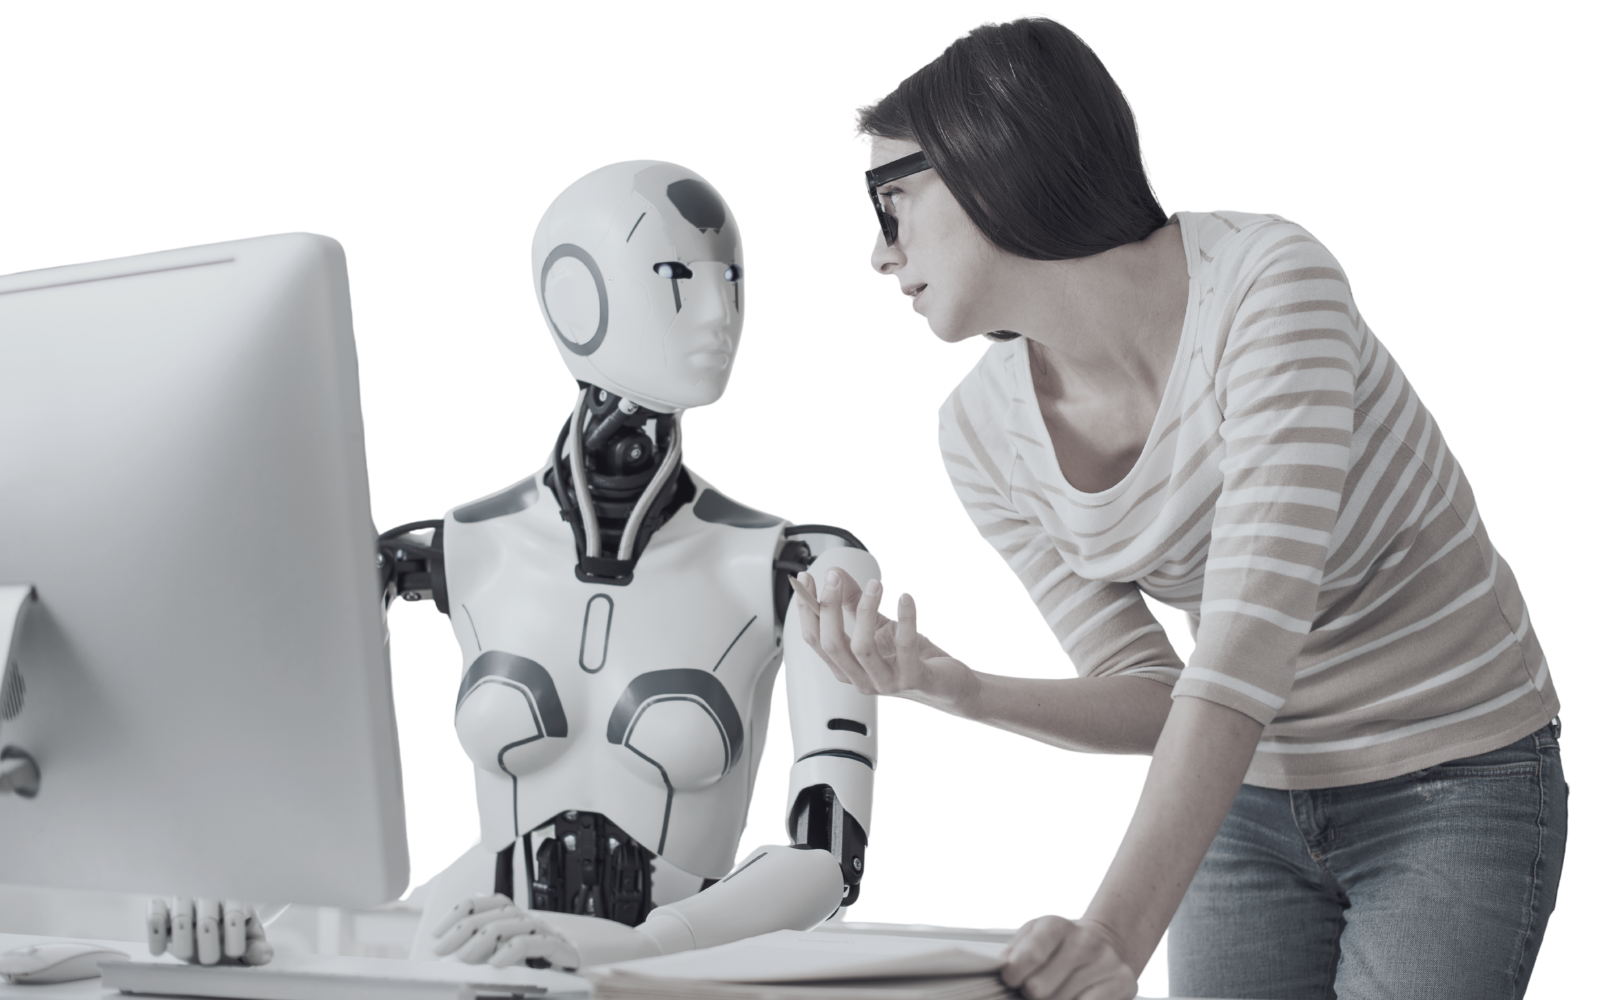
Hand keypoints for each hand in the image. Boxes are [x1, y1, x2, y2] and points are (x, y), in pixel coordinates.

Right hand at [147, 898, 272, 965]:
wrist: (210, 939)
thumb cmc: (232, 939)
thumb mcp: (249, 944)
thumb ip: (258, 949)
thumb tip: (262, 954)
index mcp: (235, 901)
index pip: (236, 910)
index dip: (235, 932)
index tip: (235, 953)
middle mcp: (210, 898)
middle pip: (207, 911)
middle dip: (208, 937)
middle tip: (210, 960)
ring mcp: (186, 903)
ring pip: (181, 910)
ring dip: (182, 934)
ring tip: (185, 955)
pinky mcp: (164, 910)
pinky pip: (155, 912)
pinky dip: (155, 930)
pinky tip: (159, 950)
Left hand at [431, 894, 655, 969]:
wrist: (631, 950)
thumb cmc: (587, 952)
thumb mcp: (544, 947)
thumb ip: (518, 946)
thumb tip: (477, 955)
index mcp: (530, 915)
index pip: (488, 901)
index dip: (460, 912)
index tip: (438, 934)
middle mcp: (539, 918)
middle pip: (491, 913)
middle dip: (460, 930)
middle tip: (442, 950)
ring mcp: (554, 932)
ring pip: (508, 925)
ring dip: (480, 943)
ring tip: (463, 960)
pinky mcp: (569, 949)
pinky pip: (536, 944)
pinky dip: (512, 952)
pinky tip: (497, 964)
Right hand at [791, 568, 975, 710]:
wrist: (947, 684)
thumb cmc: (912, 659)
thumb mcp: (877, 626)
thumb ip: (854, 603)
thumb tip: (836, 574)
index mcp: (846, 668)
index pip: (815, 640)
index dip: (806, 609)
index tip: (807, 579)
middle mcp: (861, 679)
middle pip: (831, 644)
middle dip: (829, 606)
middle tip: (835, 577)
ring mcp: (886, 682)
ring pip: (862, 648)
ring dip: (865, 610)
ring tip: (875, 584)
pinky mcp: (913, 678)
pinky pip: (905, 646)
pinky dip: (905, 618)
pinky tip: (905, 598)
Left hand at [1001, 916, 1135, 999]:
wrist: (1108, 944)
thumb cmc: (1063, 945)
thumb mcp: (1035, 936)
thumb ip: (1014, 951)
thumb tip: (1002, 968)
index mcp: (1056, 926)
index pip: (1028, 956)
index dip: (1014, 976)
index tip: (1012, 981)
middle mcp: (1084, 941)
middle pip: (1039, 989)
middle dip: (1031, 994)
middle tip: (1035, 990)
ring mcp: (1105, 963)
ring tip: (1056, 992)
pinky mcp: (1123, 983)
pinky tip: (1073, 997)